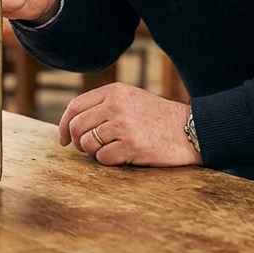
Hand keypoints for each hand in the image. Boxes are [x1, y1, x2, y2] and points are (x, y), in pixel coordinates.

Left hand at [59, 82, 200, 166]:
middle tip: (87, 149)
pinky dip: (109, 161)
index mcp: (114, 91)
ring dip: (95, 152)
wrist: (189, 130)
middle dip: (77, 142)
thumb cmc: (158, 118)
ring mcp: (123, 125)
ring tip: (112, 149)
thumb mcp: (131, 99)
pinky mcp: (131, 145)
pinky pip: (103, 158)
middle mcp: (116, 105)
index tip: (63, 139)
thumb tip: (70, 124)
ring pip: (88, 144)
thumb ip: (104, 105)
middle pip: (77, 127)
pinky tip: (123, 156)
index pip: (75, 107)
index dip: (63, 125)